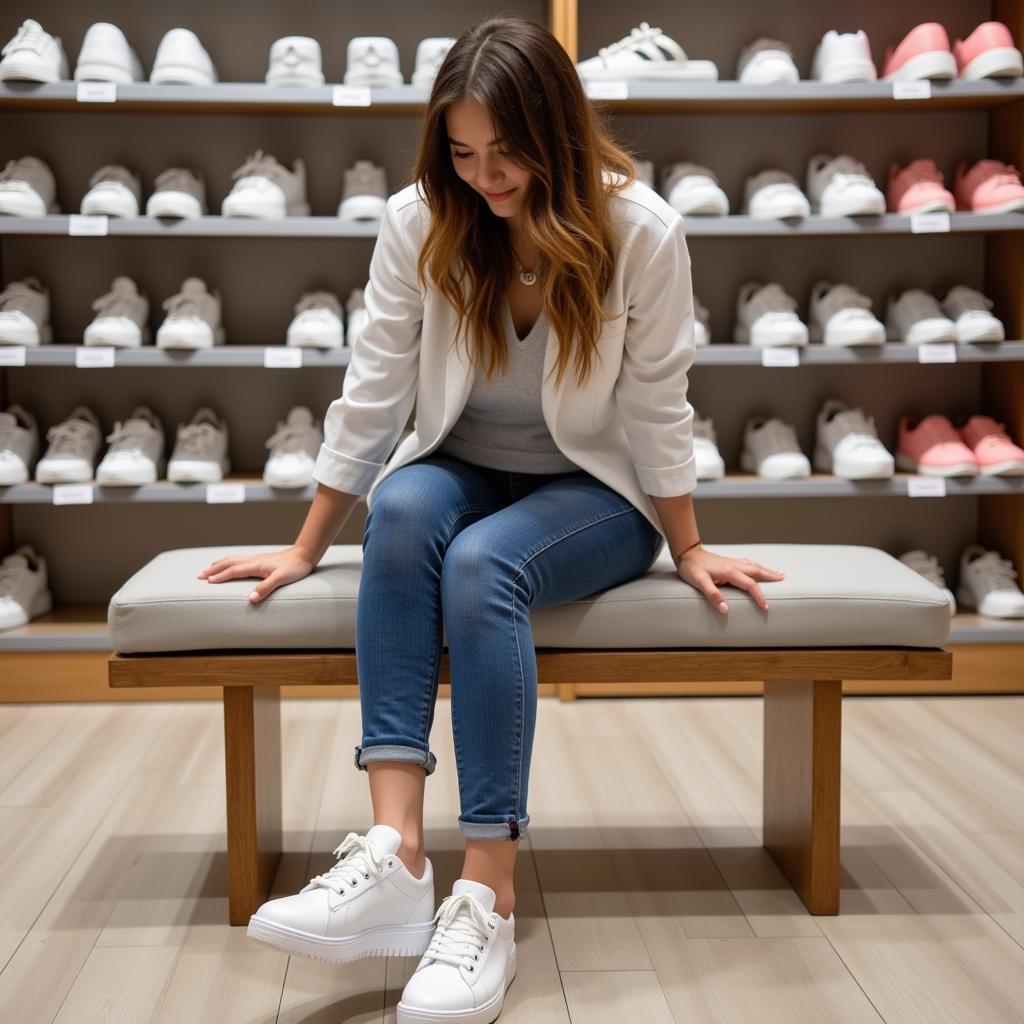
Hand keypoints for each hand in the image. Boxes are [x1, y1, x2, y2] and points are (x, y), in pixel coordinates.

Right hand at [197, 546, 315, 603]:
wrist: (305, 554)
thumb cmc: (296, 567)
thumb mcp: (282, 579)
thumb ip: (266, 587)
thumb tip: (250, 598)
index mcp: (256, 565)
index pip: (233, 571)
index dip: (220, 577)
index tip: (206, 582)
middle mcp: (254, 560)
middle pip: (228, 563)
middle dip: (213, 569)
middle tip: (198, 575)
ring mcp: (257, 559)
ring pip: (233, 560)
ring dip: (219, 564)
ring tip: (208, 568)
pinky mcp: (261, 560)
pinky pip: (240, 560)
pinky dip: (229, 562)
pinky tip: (231, 565)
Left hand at [675, 545, 784, 613]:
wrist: (686, 552)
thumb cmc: (691, 568)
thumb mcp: (699, 582)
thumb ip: (713, 595)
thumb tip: (725, 609)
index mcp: (730, 572)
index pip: (750, 585)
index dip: (759, 597)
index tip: (766, 608)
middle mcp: (734, 565)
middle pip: (757, 571)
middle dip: (771, 577)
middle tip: (785, 580)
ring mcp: (732, 562)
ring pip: (754, 566)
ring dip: (767, 570)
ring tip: (779, 574)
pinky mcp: (728, 561)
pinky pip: (748, 563)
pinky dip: (757, 566)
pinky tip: (758, 567)